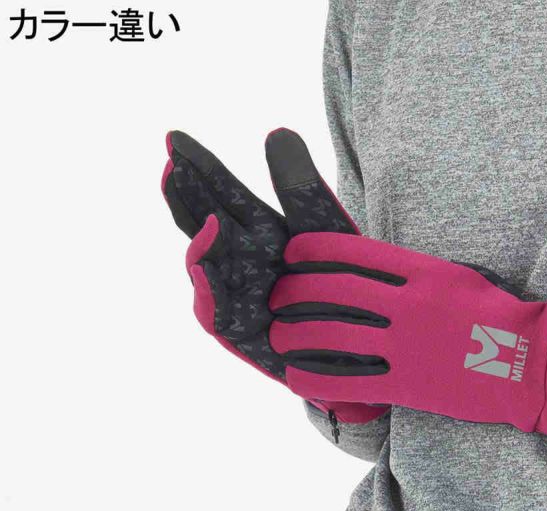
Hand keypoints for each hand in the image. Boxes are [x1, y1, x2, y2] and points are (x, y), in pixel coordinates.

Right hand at [161, 128, 385, 423]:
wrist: (365, 335)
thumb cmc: (346, 280)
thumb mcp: (322, 226)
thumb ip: (299, 184)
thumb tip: (277, 131)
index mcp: (259, 228)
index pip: (221, 192)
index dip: (198, 167)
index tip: (174, 137)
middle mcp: (241, 258)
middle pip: (201, 223)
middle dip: (184, 196)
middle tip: (172, 164)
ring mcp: (236, 294)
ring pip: (202, 267)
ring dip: (196, 243)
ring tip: (205, 218)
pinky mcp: (238, 330)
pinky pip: (214, 312)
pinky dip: (209, 290)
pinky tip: (208, 266)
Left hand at [265, 233, 546, 450]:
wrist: (529, 362)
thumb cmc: (498, 316)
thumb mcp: (456, 278)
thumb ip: (412, 274)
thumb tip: (371, 272)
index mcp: (420, 271)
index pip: (351, 252)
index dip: (312, 253)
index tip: (292, 256)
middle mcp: (407, 304)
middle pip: (331, 291)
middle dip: (292, 292)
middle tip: (276, 297)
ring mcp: (405, 345)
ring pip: (332, 335)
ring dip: (294, 334)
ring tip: (277, 335)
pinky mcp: (407, 384)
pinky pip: (349, 381)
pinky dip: (315, 379)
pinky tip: (296, 378)